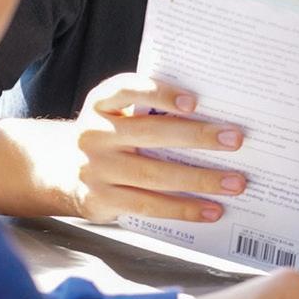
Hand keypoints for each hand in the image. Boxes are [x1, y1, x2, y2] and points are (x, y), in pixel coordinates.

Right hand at [70, 73, 248, 222]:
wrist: (62, 171)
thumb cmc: (110, 136)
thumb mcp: (117, 115)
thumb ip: (150, 110)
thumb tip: (214, 117)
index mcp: (100, 103)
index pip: (127, 89)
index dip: (160, 93)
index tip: (194, 101)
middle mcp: (93, 134)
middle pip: (150, 134)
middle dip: (197, 136)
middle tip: (235, 139)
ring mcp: (95, 170)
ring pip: (153, 175)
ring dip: (199, 180)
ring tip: (235, 182)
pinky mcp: (100, 201)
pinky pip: (148, 206)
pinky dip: (183, 208)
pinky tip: (211, 209)